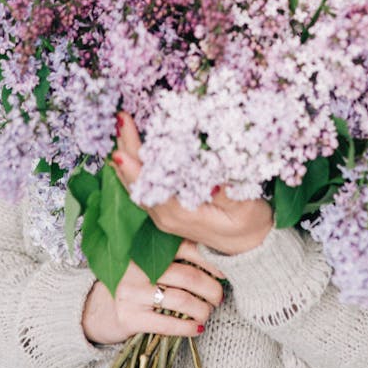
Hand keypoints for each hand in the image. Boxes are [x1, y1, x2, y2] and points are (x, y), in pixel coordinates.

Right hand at [82, 241, 223, 344]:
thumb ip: (168, 258)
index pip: (184, 248)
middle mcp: (137, 268)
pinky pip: (167, 323)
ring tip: (208, 313)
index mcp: (144, 249)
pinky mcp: (129, 317)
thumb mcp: (143, 264)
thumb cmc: (128, 284)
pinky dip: (187, 327)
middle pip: (187, 277)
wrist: (93, 309)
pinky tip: (197, 329)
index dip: (209, 261)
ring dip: (202, 309)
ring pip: (181, 300)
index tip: (224, 272)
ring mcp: (132, 293)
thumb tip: (211, 263)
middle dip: (210, 288)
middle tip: (219, 297)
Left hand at [112, 112, 272, 256]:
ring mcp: (163, 213)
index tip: (120, 151)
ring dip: (128, 153)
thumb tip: (213, 181)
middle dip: (127, 149)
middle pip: (138, 182)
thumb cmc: (249, 224)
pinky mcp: (165, 208)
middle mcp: (165, 216)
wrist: (248, 247)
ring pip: (136, 183)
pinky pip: (142, 185)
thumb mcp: (246, 210)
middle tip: (119, 120)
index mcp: (181, 215)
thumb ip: (228, 196)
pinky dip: (134, 163)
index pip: (151, 190)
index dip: (135, 170)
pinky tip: (128, 146)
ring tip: (120, 126)